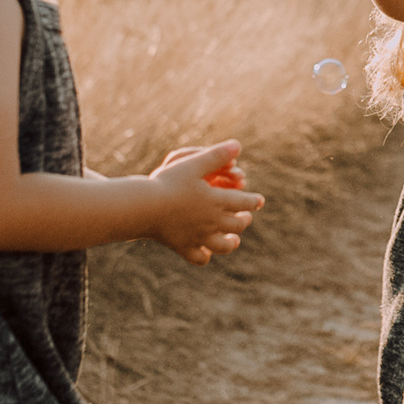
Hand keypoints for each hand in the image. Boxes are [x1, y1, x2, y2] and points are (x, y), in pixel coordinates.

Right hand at [151, 140, 263, 264]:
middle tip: (246, 217)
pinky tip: (206, 252)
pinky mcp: (183, 247)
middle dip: (244, 220)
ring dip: (231, 242)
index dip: (254, 201)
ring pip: (223, 246)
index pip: (244, 203)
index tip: (259, 201)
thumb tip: (238, 145)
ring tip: (234, 240)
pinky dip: (205, 256)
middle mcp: (211, 222)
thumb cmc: (167, 182)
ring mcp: (198, 237)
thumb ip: (216, 155)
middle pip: (237, 225)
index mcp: (216, 201)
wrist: (144, 208)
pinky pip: (199, 258)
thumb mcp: (193, 164)